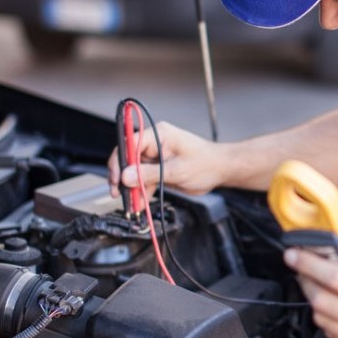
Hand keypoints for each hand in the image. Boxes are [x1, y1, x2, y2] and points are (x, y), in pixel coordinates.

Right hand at [108, 121, 222, 197]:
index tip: (117, 179)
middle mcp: (154, 142)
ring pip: (134, 171)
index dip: (120, 161)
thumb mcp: (177, 170)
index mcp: (158, 134)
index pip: (129, 143)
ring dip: (132, 187)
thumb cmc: (206, 163)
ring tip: (132, 203)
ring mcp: (156, 155)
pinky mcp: (159, 167)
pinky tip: (140, 202)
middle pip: (128, 158)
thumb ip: (150, 174)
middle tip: (119, 194)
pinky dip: (141, 190)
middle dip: (122, 177)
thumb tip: (126, 176)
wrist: (221, 170)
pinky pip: (144, 178)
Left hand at [284, 236, 337, 337]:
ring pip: (324, 319)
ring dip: (313, 297)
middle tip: (301, 264)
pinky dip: (327, 317)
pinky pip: (333, 336)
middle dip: (305, 279)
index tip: (295, 253)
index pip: (337, 278)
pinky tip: (335, 303)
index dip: (310, 264)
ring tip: (316, 281)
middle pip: (323, 300)